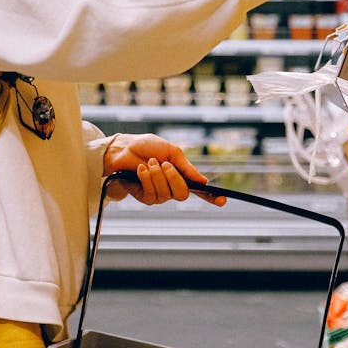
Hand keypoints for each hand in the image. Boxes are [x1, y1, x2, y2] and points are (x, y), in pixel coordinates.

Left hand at [102, 133, 226, 206]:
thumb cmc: (147, 147)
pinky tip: (140, 170)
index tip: (223, 200)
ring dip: (157, 175)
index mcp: (181, 175)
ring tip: (149, 163)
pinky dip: (147, 178)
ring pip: (166, 193)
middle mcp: (172, 187)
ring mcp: (159, 194)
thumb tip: (203, 181)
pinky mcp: (145, 197)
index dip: (212, 197)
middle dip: (174, 178)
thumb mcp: (171, 152)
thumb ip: (186, 167)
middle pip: (183, 194)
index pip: (199, 190)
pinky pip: (152, 193)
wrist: (124, 148)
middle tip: (164, 164)